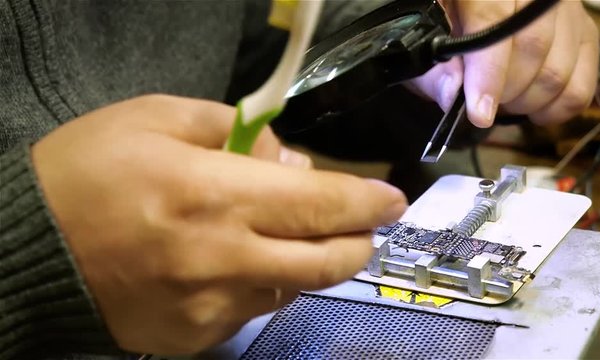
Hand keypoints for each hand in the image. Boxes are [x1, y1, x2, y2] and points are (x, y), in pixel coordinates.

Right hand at [32, 95, 406, 354]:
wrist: (29, 251)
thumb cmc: (87, 174)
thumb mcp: (157, 118)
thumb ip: (236, 130)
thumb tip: (290, 162)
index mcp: (215, 195)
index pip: (322, 204)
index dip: (367, 201)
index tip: (392, 198)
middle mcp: (223, 259)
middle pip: (328, 261)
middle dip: (359, 241)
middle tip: (362, 225)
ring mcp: (211, 307)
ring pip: (295, 288)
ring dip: (309, 261)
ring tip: (286, 234)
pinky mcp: (194, 337)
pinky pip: (252, 310)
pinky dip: (262, 283)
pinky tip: (236, 263)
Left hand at [410, 0, 598, 126]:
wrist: (469, 17)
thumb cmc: (443, 31)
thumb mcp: (425, 45)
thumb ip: (434, 69)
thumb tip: (454, 94)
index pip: (494, 21)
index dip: (488, 74)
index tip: (479, 113)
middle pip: (533, 47)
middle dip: (505, 92)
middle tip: (485, 104)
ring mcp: (566, 9)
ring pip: (559, 71)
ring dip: (526, 102)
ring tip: (503, 101)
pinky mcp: (583, 31)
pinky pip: (582, 85)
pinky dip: (554, 109)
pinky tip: (531, 108)